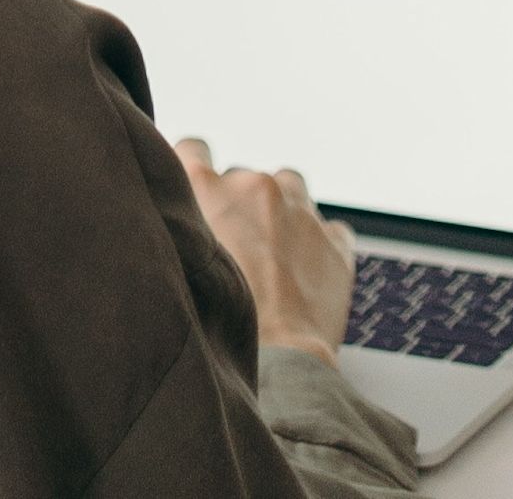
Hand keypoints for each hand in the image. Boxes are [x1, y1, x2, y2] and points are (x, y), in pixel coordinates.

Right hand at [174, 137, 357, 367]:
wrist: (273, 363)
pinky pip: (327, 228)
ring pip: (289, 189)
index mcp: (208, 187)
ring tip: (272, 259)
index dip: (194, 170)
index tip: (198, 192)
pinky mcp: (334, 240)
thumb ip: (179, 225)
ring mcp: (299, 209)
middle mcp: (254, 186)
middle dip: (240, 206)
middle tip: (234, 250)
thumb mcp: (178, 260)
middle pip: (243, 179)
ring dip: (281, 213)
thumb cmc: (214, 324)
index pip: (193, 148)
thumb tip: (179, 218)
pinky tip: (303, 276)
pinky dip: (317, 245)